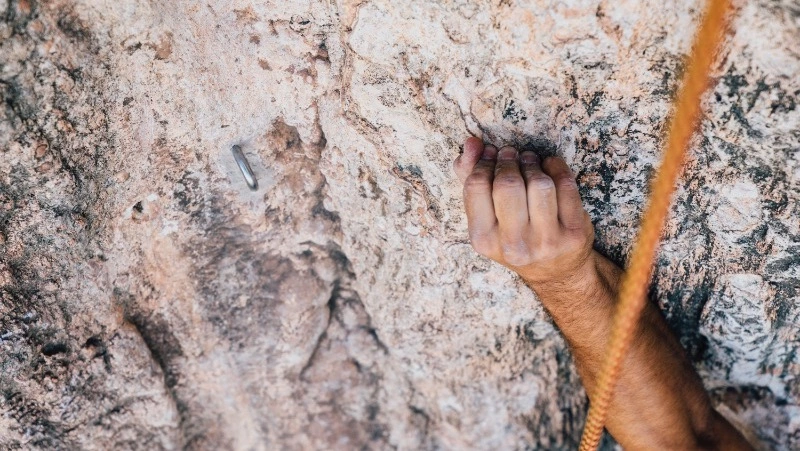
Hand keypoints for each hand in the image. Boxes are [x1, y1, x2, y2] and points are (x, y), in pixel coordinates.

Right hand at [453, 137, 595, 288]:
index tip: (492, 154)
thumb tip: (470, 143)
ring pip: (540, 183)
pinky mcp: (573, 233)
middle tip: (512, 155)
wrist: (555, 271)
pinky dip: (557, 167)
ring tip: (530, 161)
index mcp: (483, 240)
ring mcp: (546, 241)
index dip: (484, 162)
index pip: (477, 186)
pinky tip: (550, 167)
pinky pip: (566, 186)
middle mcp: (514, 245)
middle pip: (508, 183)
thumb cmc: (513, 236)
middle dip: (510, 160)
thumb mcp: (486, 217)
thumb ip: (470, 178)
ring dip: (533, 163)